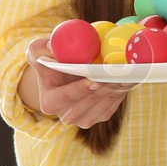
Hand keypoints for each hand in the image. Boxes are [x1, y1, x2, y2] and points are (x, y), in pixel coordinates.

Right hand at [22, 37, 136, 127]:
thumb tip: (49, 46)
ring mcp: (83, 119)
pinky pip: (111, 109)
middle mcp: (65, 115)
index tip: (93, 80)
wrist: (67, 74)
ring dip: (114, 94)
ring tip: (125, 78)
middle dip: (101, 91)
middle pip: (86, 104)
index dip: (79, 90)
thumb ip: (39, 49)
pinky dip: (120, 96)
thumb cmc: (53, 62)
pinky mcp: (99, 117)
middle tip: (115, 77)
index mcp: (49, 103)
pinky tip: (128, 82)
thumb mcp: (39, 52)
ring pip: (100, 109)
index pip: (64, 98)